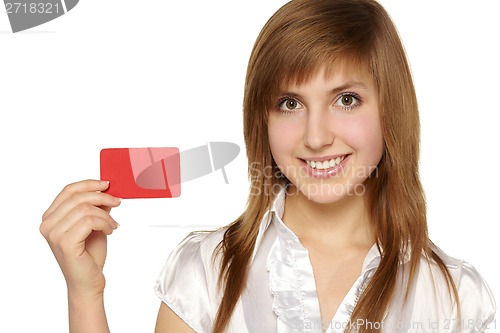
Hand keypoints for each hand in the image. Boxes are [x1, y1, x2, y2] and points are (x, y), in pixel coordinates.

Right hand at [40, 179, 120, 297]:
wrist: (88, 282)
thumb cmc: (89, 255)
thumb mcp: (93, 224)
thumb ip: (95, 207)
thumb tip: (105, 189)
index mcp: (50, 218)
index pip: (68, 191)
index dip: (89, 184)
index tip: (106, 184)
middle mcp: (47, 225)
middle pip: (77, 197)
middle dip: (102, 197)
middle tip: (117, 202)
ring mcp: (54, 234)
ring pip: (85, 209)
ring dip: (106, 214)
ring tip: (113, 224)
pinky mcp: (65, 243)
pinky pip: (89, 221)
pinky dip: (105, 223)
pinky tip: (110, 230)